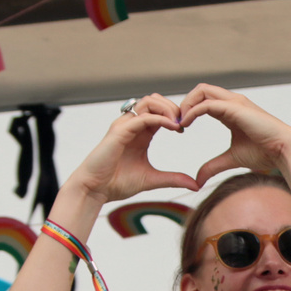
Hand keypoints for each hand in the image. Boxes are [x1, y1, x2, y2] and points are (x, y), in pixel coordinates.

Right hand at [68, 94, 196, 204]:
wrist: (95, 190)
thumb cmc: (117, 183)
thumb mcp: (153, 179)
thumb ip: (174, 179)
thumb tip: (196, 186)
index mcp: (140, 133)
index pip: (159, 111)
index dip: (175, 115)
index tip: (185, 128)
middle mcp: (131, 125)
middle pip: (154, 100)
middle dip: (173, 107)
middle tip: (185, 122)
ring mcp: (124, 126)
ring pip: (148, 102)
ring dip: (168, 109)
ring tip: (179, 124)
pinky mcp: (118, 132)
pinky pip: (142, 117)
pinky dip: (160, 118)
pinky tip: (173, 127)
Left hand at [177, 83, 290, 186]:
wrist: (284, 151)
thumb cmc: (265, 153)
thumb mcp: (231, 159)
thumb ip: (213, 166)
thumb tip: (197, 180)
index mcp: (231, 111)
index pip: (203, 100)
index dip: (188, 111)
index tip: (180, 129)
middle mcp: (232, 102)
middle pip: (200, 90)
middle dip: (184, 103)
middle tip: (175, 122)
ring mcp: (235, 102)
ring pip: (201, 90)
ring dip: (186, 104)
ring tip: (179, 122)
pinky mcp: (235, 107)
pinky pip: (206, 104)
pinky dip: (192, 111)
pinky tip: (186, 124)